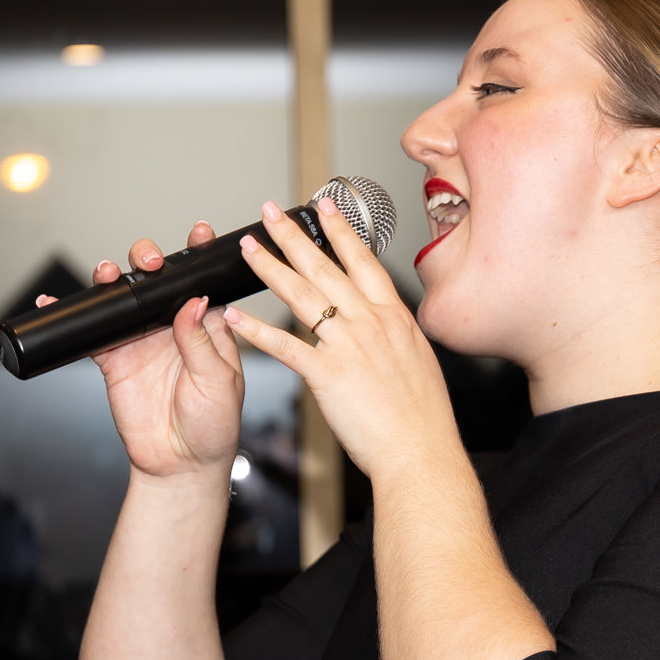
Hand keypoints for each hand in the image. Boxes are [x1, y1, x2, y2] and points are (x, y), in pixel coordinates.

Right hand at [36, 223, 243, 481]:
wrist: (181, 465)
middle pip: (156, 279)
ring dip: (113, 278)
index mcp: (207, 326)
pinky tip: (56, 302)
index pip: (201, 281)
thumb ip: (201, 342)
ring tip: (107, 272)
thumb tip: (193, 303)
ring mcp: (141, 339)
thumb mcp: (218, 383)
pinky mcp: (114, 359)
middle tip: (149, 261)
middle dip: (150, 259)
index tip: (198, 233)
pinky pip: (90, 331)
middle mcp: (172, 326)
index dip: (198, 255)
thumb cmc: (214, 426)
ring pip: (122, 297)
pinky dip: (72, 315)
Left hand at [219, 198, 460, 479]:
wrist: (422, 453)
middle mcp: (371, 323)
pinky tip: (235, 316)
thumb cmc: (424, 419)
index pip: (362, 261)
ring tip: (247, 248)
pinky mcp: (327, 374)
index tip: (323, 206)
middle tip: (269, 212)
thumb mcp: (419, 362)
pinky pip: (283, 345)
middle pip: (324, 267)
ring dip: (269, 267)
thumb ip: (397, 336)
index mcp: (395, 317)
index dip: (339, 230)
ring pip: (301, 295)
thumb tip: (389, 326)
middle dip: (292, 235)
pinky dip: (256, 329)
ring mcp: (349, 345)